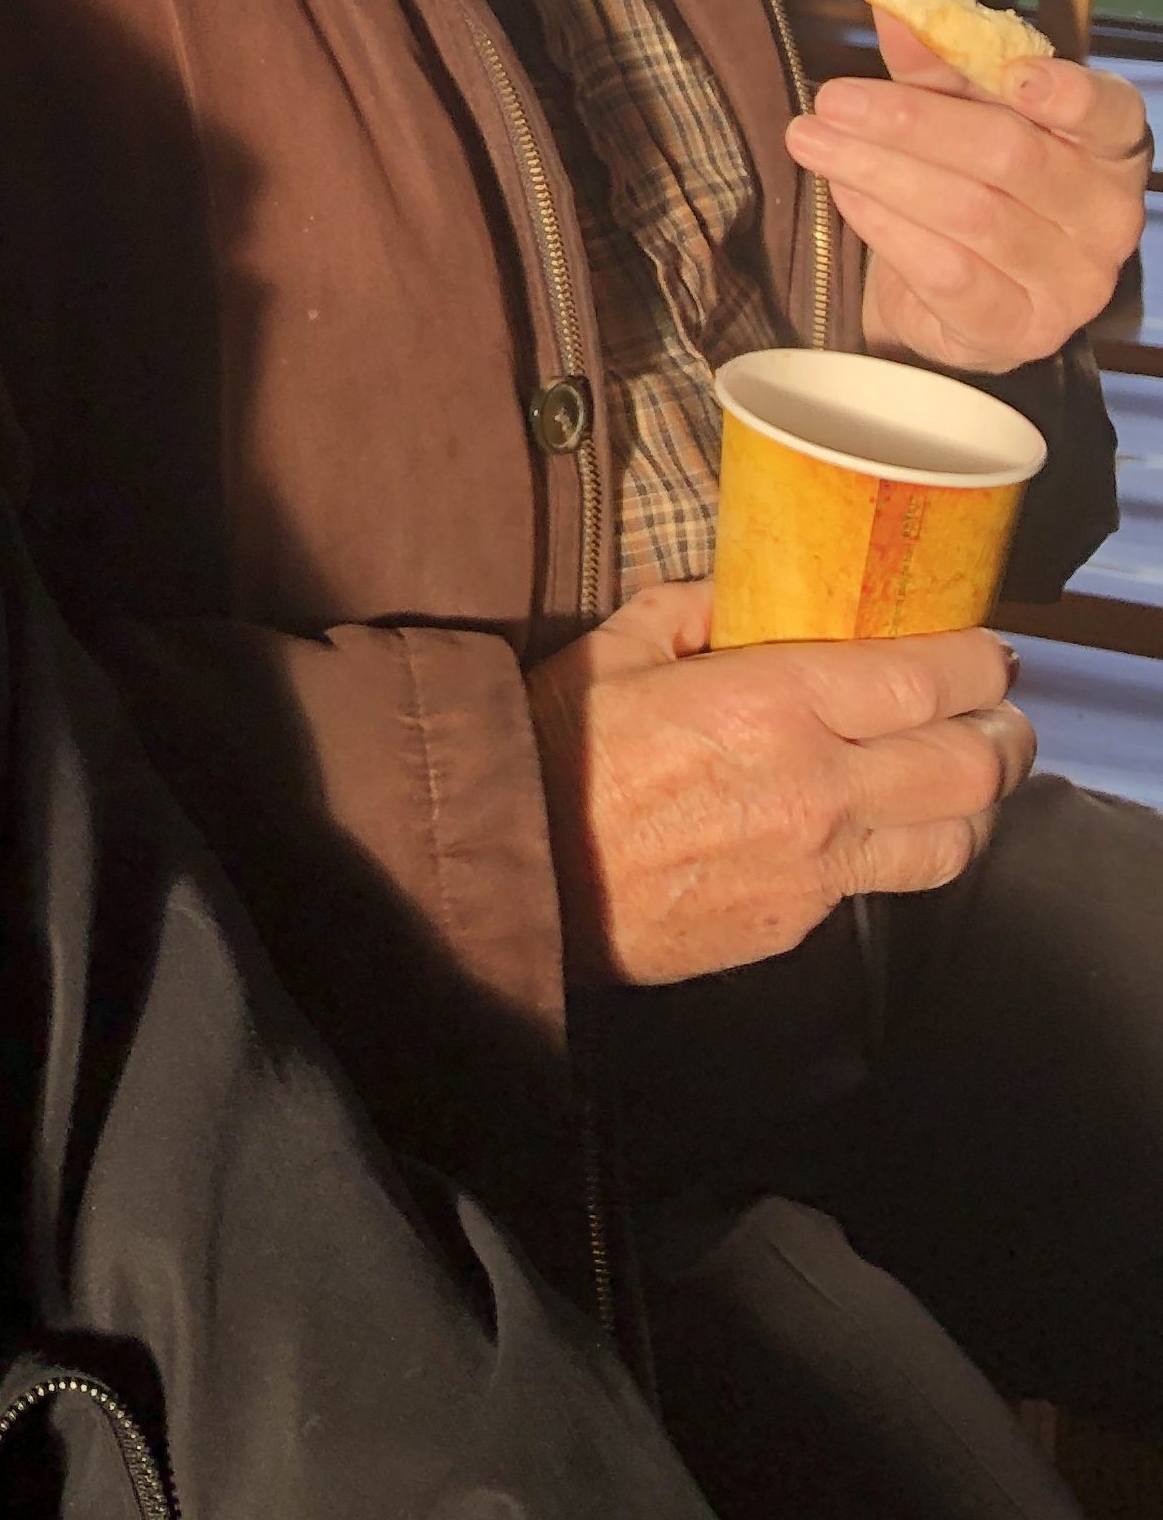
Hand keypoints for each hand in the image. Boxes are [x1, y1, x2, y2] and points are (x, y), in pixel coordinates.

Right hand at [527, 578, 1033, 985]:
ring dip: (975, 804)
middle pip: (970, 767)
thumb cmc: (555, 751)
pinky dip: (902, 851)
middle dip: (1004, 732)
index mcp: (775, 703)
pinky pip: (883, 886)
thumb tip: (737, 593)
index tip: (990, 648)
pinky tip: (880, 827)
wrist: (515, 872)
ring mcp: (817, 868)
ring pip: (954, 843)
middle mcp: (818, 788)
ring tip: (965, 776)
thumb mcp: (612, 646)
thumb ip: (688, 609)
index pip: (927, 681)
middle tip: (999, 712)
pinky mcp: (799, 925)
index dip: (978, 661)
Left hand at [786, 17, 1150, 368]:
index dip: (1070, 94)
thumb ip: (937, 64)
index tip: (1015, 74)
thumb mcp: (961, 114)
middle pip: (1009, 155)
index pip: (1111, 115)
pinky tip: (846, 194)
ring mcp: (1072, 282)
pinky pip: (947, 272)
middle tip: (832, 99)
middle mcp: (1106, 216)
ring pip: (969, 212)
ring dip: (878, 170)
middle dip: (910, 123)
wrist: (963, 299)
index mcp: (1107, 147)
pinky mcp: (1021, 329)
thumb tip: (894, 9)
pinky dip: (887, 226)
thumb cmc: (975, 185)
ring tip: (813, 140)